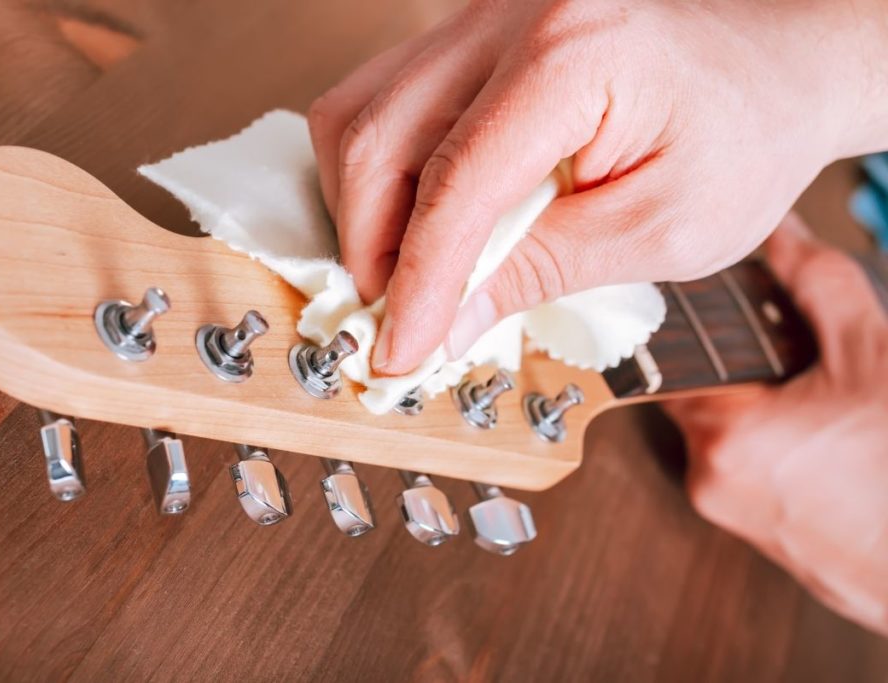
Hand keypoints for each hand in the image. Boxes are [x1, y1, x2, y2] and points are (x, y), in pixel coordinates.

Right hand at [308, 0, 887, 373]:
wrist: (772, 72)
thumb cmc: (744, 142)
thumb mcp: (663, 230)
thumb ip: (542, 271)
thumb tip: (444, 324)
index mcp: (573, 57)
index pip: (455, 182)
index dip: (418, 280)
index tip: (400, 350)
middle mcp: (509, 20)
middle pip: (374, 137)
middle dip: (369, 247)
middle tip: (395, 321)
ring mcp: (480, 21)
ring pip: (358, 116)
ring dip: (363, 212)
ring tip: (406, 277)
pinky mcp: (469, 41)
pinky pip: (383, 106)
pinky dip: (381, 179)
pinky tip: (418, 225)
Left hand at [664, 214, 887, 635]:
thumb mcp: (869, 355)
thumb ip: (816, 285)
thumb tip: (780, 233)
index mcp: (724, 434)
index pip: (670, 360)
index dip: (695, 330)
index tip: (718, 313)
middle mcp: (710, 479)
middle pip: (702, 395)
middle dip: (745, 372)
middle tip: (799, 363)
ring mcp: (731, 513)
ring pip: (727, 433)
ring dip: (765, 411)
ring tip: (823, 408)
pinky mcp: (757, 535)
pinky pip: (749, 471)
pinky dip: (779, 449)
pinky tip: (827, 445)